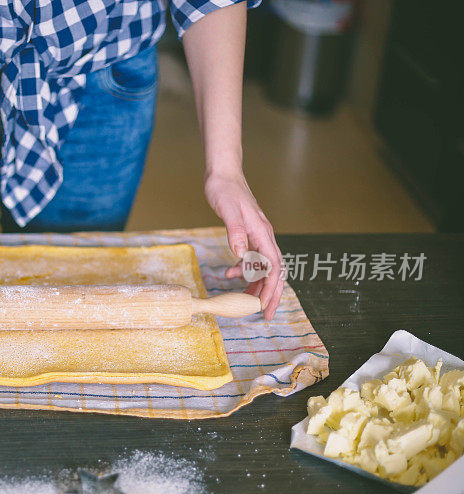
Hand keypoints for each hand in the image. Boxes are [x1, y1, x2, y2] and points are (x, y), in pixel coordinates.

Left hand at [204, 172, 282, 319]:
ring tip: (244, 302)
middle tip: (263, 315)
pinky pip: (251, 259)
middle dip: (269, 294)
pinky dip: (244, 271)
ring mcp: (257, 236)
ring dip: (256, 285)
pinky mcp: (249, 236)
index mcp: (262, 233)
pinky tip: (230, 275)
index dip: (271, 289)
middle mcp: (264, 236)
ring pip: (263, 268)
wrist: (223, 175)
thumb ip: (235, 231)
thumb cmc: (225, 189)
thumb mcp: (228, 209)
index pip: (273, 267)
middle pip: (274, 271)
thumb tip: (241, 253)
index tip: (264, 307)